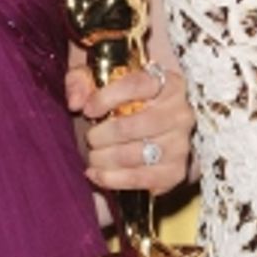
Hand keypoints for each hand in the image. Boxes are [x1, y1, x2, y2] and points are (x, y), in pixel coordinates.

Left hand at [65, 60, 193, 194]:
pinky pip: (140, 179)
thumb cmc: (124, 98)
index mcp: (167, 82)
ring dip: (103, 158)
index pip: (136, 85)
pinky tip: (96, 174)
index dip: (106, 98)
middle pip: (130, 127)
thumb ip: (81, 79)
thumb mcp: (100, 77)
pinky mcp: (176, 172)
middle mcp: (180, 113)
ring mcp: (180, 144)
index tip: (87, 110)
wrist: (154, 126)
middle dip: (99, 135)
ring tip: (92, 156)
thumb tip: (75, 102)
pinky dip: (112, 179)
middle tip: (89, 138)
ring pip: (133, 155)